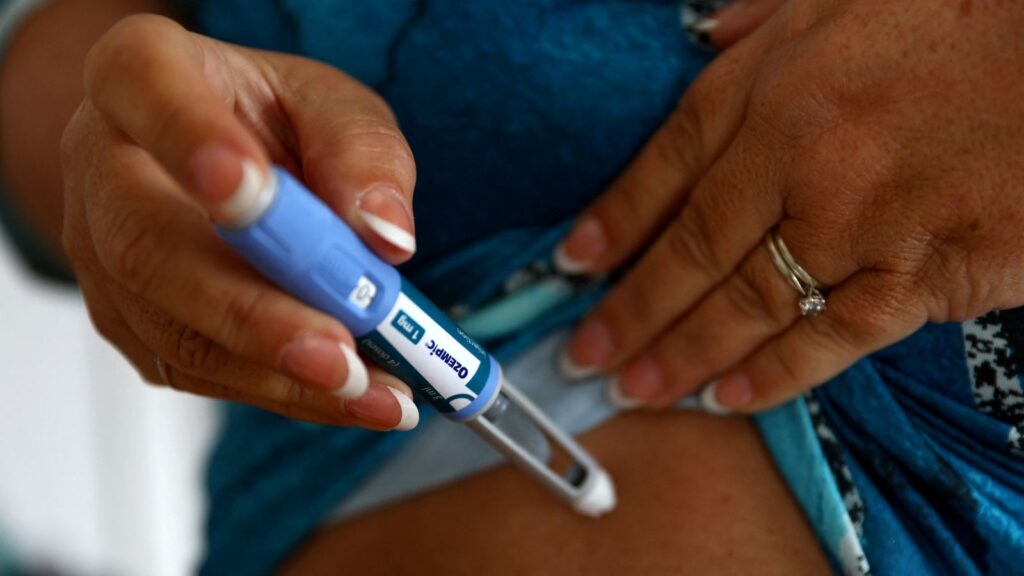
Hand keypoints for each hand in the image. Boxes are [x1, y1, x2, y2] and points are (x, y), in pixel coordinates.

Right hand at [61, 15, 418, 428]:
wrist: (227, 157)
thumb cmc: (274, 123)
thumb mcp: (335, 108)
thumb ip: (363, 153)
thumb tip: (385, 236)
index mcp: (140, 77)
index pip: (143, 90)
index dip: (192, 143)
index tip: (254, 192)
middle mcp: (103, 171)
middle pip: (149, 247)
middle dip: (254, 312)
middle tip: (339, 351)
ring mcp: (106, 260)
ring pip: (174, 332)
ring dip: (281, 373)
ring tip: (375, 392)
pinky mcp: (135, 326)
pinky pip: (199, 372)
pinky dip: (284, 392)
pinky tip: (354, 397)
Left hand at [556, 0, 1023, 411]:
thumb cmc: (967, 15)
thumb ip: (767, 22)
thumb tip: (711, 39)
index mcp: (777, 83)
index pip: (669, 162)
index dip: (616, 218)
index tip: (573, 265)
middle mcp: (802, 155)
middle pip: (692, 248)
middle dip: (630, 310)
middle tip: (583, 357)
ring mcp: (859, 220)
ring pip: (747, 303)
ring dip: (682, 354)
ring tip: (634, 392)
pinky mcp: (922, 272)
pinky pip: (831, 337)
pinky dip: (774, 375)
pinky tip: (725, 399)